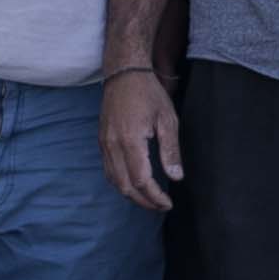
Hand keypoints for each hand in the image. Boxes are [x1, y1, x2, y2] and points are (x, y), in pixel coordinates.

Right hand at [102, 65, 184, 213]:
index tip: (168, 202)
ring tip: (150, 199)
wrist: (124, 73)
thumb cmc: (148, 93)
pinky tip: (135, 185)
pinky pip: (109, 170)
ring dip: (131, 195)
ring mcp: (104, 144)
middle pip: (124, 187)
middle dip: (143, 201)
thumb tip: (176, 177)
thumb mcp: (167, 119)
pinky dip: (121, 183)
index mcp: (130, 140)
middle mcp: (113, 145)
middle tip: (161, 206)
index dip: (155, 196)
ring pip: (114, 181)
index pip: (141, 180)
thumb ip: (170, 150)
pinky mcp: (102, 141)